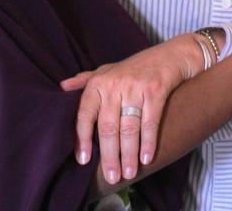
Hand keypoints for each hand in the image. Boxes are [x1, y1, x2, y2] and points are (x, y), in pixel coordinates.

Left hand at [61, 34, 202, 183]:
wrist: (169, 55)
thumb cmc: (134, 67)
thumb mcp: (107, 70)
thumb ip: (85, 81)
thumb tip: (61, 87)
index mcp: (99, 83)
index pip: (85, 114)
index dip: (83, 139)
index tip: (83, 160)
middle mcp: (114, 85)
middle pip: (108, 127)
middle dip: (110, 156)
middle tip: (112, 177)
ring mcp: (135, 88)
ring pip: (129, 128)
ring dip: (129, 155)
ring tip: (129, 173)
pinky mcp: (156, 91)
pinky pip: (150, 123)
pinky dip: (148, 143)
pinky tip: (147, 159)